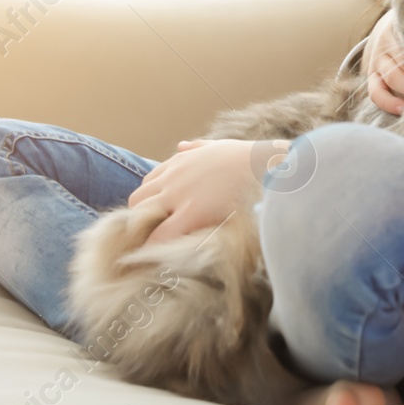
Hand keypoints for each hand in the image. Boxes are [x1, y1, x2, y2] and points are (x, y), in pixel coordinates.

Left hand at [127, 138, 260, 244]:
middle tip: (155, 235)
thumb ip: (197, 147)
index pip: (148, 183)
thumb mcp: (217, 146)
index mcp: (179, 162)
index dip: (151, 200)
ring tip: (154, 248)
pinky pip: (161, 235)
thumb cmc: (248, 157)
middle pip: (138, 199)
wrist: (265, 164)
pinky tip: (159, 258)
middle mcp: (173, 177)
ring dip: (145, 232)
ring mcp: (179, 195)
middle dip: (141, 217)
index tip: (160, 214)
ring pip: (142, 216)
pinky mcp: (192, 213)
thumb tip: (181, 145)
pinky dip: (156, 247)